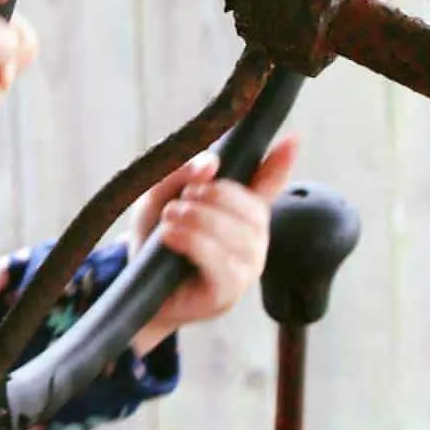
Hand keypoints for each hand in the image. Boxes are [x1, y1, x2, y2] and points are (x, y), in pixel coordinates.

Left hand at [127, 135, 299, 356]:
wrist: (136, 289)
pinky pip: (222, 262)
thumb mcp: (158, 199)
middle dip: (216, 195)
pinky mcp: (229, 291)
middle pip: (250, 207)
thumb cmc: (154, 241)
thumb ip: (180, 175)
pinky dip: (195, 243)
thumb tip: (211, 163)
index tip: (293, 138)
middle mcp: (251, 237)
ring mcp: (246, 266)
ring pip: (238, 234)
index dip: (281, 163)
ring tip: (171, 217)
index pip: (268, 183)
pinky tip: (172, 236)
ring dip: (200, 218)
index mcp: (239, 210)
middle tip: (182, 198)